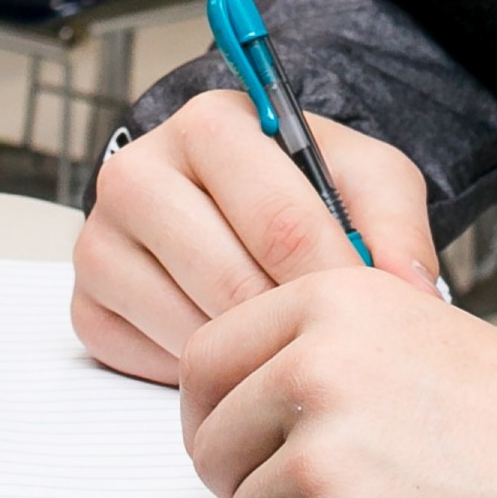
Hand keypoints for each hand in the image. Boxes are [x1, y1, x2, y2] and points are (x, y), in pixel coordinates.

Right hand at [70, 88, 436, 383]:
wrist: (248, 211)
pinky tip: (237, 350)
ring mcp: (101, 241)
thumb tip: (409, 292)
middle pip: (229, 280)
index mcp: (207, 125)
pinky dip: (204, 372)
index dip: (333, 280)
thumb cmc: (306, 191)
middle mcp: (136, 174)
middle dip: (292, 322)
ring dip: (251, 352)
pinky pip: (153, 362)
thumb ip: (397, 228)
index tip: (369, 315)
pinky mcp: (87, 305)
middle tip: (333, 344)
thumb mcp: (370, 183)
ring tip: (290, 344)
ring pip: (190, 328)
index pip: (279, 221)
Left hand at [178, 277, 496, 497]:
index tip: (249, 437)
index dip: (221, 412)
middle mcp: (318, 371)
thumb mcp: (428, 337)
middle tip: (344, 494)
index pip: (205, 360)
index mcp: (337, 304)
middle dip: (259, 483)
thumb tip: (246, 397)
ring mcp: (324, 461)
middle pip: (213, 446)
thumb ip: (329, 352)